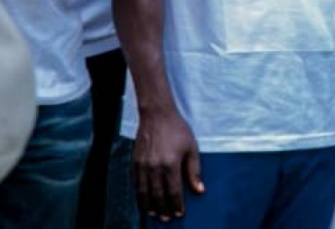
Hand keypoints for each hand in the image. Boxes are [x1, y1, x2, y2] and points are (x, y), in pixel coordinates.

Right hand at [133, 106, 202, 221]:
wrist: (157, 115)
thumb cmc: (178, 130)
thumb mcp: (192, 148)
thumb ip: (195, 171)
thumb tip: (199, 190)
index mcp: (171, 164)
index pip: (173, 191)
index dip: (176, 205)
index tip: (179, 214)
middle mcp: (155, 167)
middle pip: (157, 195)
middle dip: (162, 209)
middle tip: (166, 219)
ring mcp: (142, 165)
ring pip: (144, 192)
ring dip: (148, 205)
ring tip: (154, 214)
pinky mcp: (134, 162)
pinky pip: (136, 183)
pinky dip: (139, 194)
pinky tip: (143, 200)